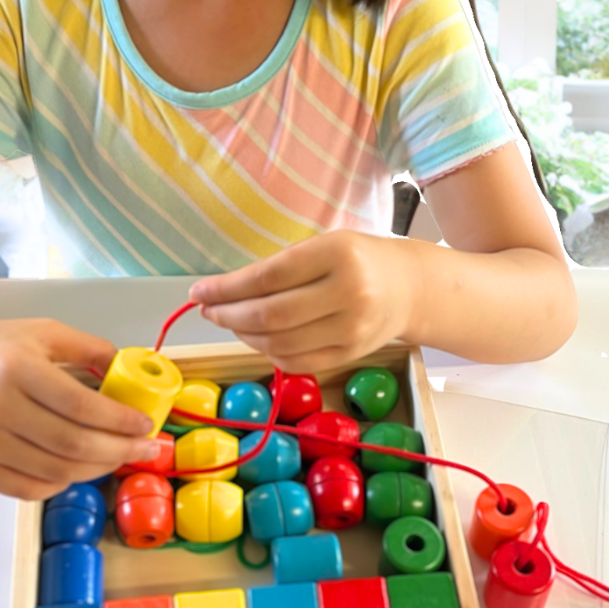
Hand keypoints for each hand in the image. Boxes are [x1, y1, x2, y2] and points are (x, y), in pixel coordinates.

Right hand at [0, 318, 160, 499]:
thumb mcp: (42, 333)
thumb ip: (88, 348)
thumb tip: (130, 371)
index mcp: (16, 369)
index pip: (80, 405)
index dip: (119, 420)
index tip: (145, 425)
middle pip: (72, 444)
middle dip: (119, 450)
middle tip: (147, 449)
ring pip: (55, 471)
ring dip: (97, 469)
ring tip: (118, 457)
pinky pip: (28, 489)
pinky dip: (62, 482)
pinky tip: (79, 468)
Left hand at [188, 231, 413, 374]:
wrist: (410, 288)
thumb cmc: (357, 259)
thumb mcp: (323, 245)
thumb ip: (278, 269)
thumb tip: (221, 293)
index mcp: (337, 254)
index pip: (267, 278)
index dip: (226, 289)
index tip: (198, 292)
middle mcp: (348, 294)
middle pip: (270, 316)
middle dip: (228, 316)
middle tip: (208, 310)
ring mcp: (351, 330)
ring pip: (279, 343)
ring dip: (243, 335)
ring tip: (230, 322)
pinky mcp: (350, 355)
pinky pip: (295, 362)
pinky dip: (267, 352)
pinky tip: (256, 338)